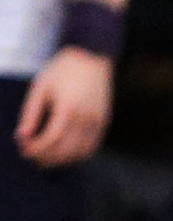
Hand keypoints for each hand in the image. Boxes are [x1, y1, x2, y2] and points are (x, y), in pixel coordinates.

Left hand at [14, 47, 112, 167]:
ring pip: (80, 153)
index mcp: (68, 108)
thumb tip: (22, 137)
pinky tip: (64, 154)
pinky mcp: (103, 124)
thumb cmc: (61, 71)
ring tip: (46, 158)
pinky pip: (91, 148)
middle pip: (66, 151)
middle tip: (31, 157)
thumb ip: (30, 114)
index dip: (36, 149)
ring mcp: (97, 123)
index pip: (52, 139)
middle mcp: (85, 119)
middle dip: (46, 158)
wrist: (90, 59)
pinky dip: (77, 156)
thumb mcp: (40, 88)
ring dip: (62, 160)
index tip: (24, 150)